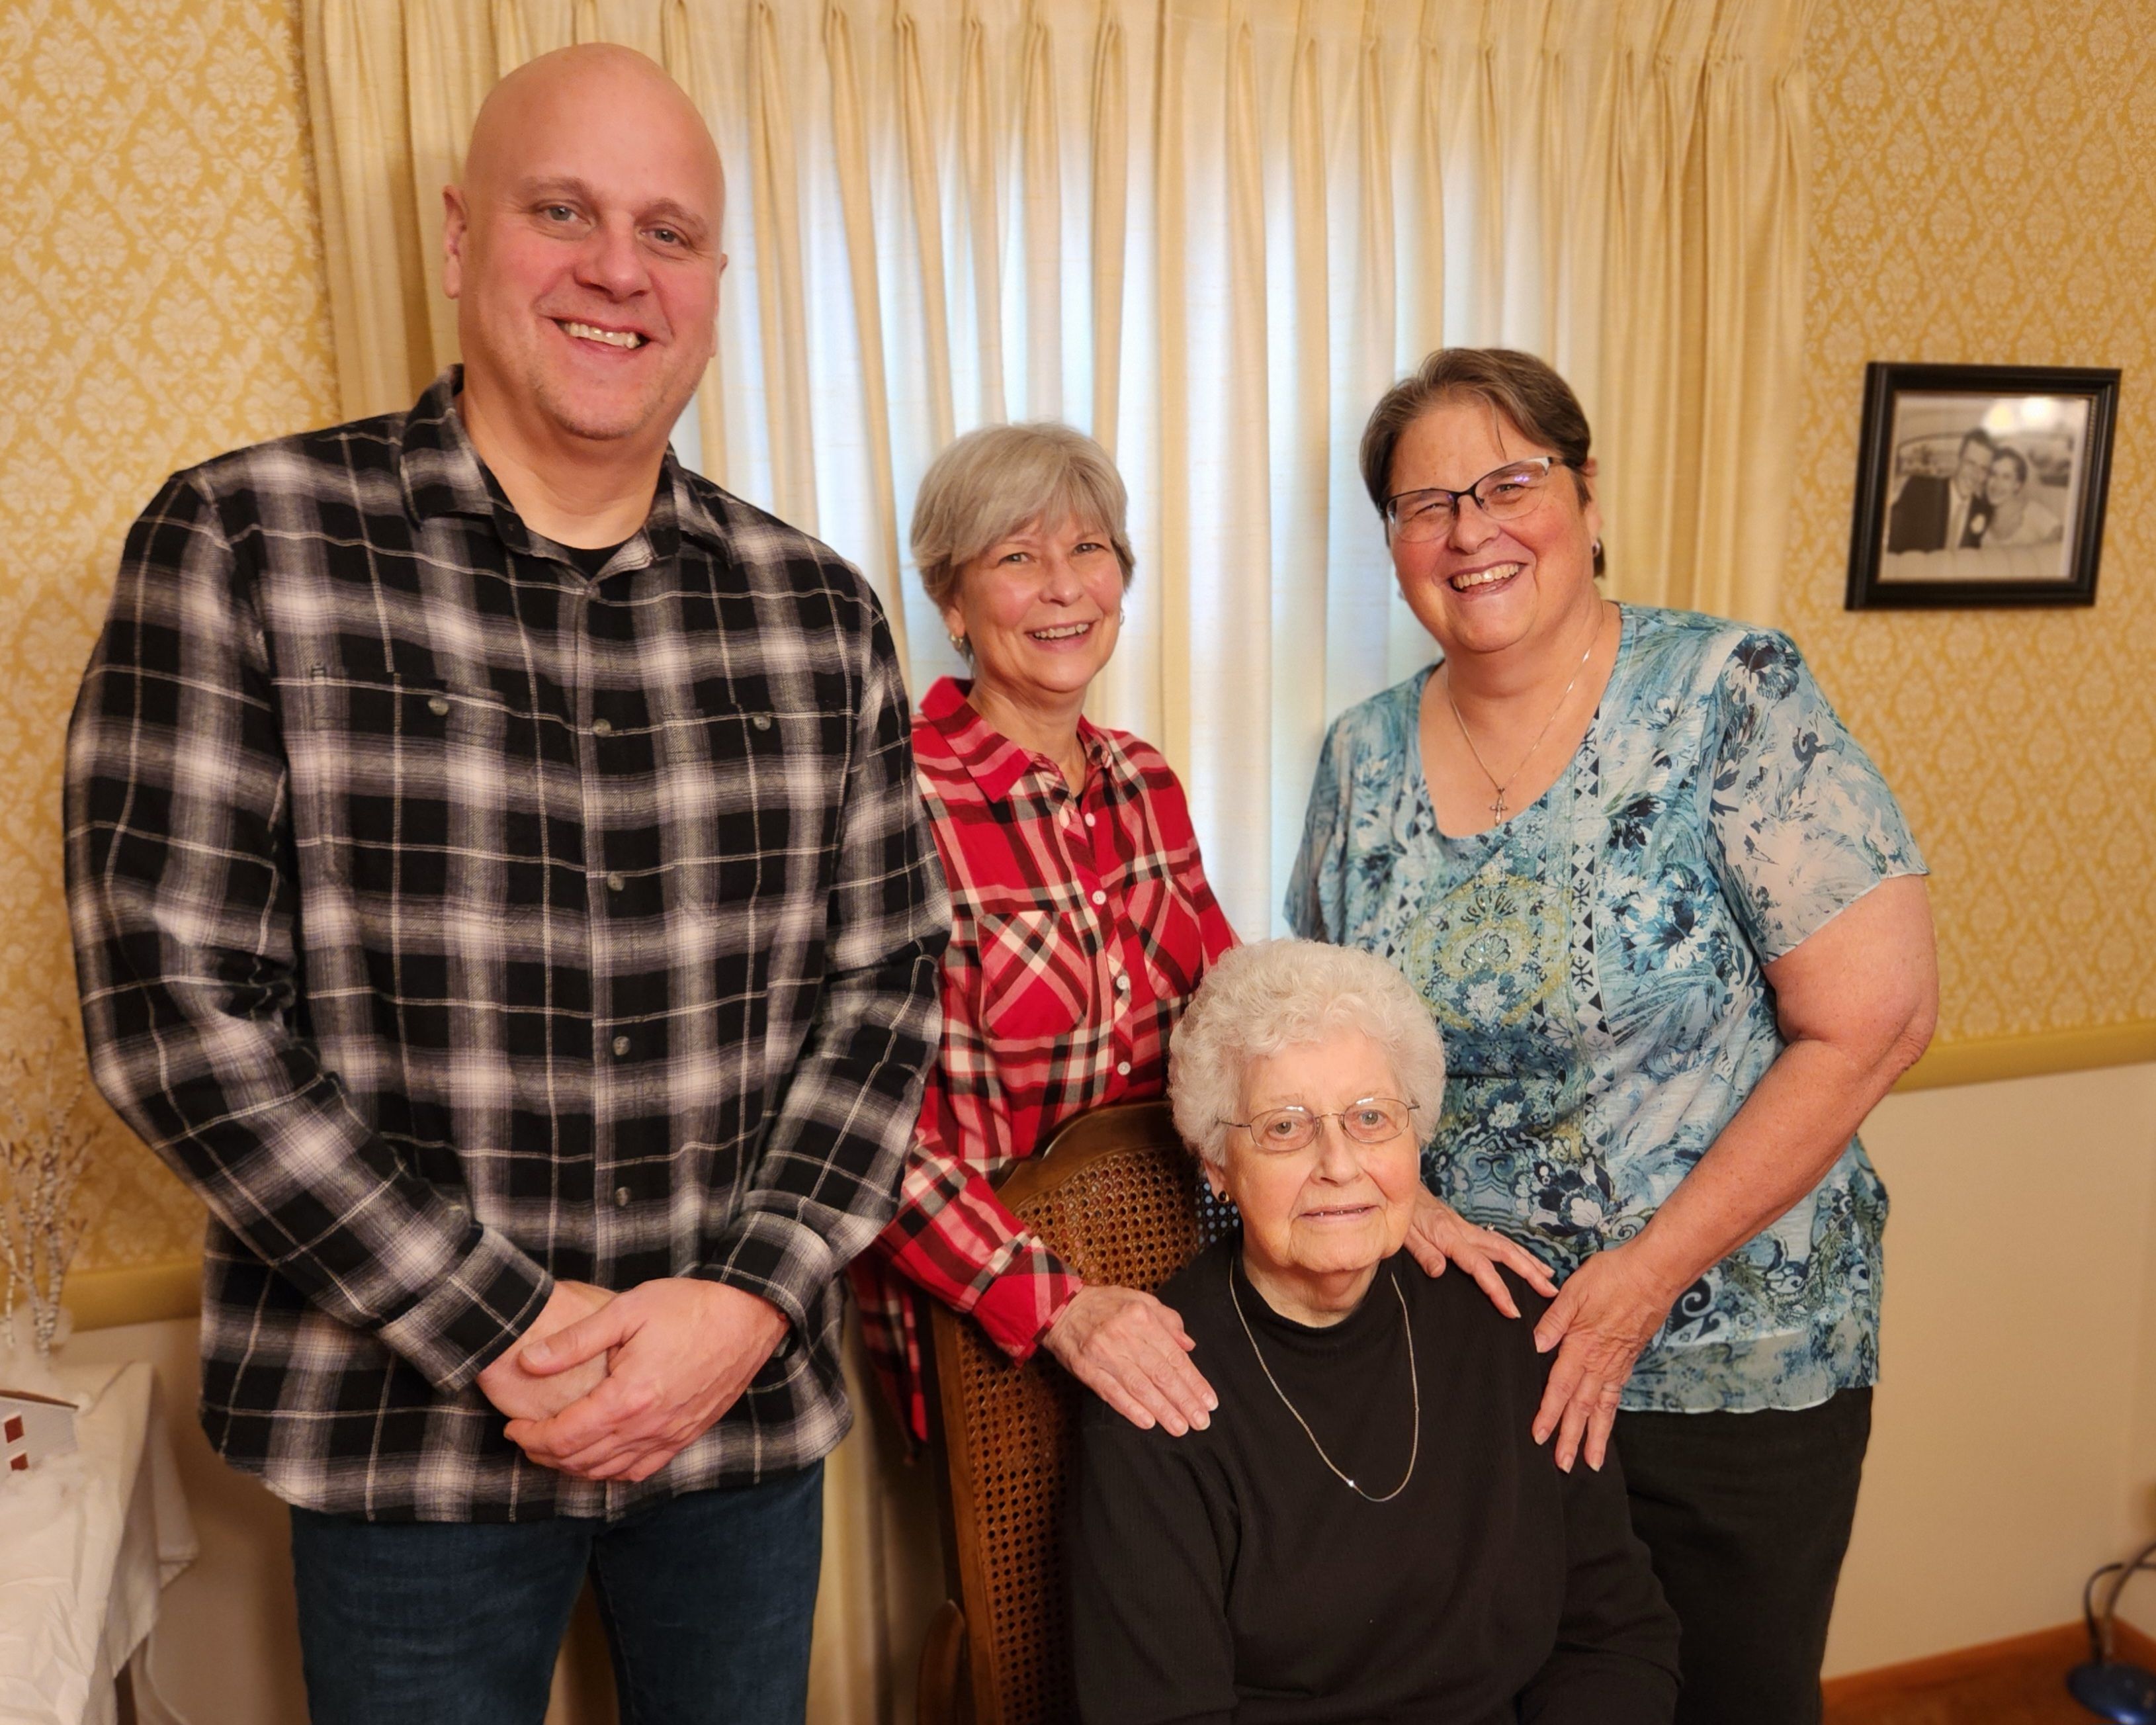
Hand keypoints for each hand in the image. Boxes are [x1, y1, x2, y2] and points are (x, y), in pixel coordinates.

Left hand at [502, 1278, 788, 1481]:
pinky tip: (597, 1460)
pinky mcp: (686, 1436)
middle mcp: (649, 1427)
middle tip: (524, 1438)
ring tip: (552, 1448)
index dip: (530, 1437)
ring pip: (608, 1471)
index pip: (564, 1436)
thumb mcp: (626, 1310)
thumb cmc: (689, 1307)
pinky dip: (610, 1473)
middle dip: (544, 1454)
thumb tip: (528, 1362)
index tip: (512, 1427)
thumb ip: (574, 1341)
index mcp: (629, 1397)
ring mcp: (670, 1436)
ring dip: (572, 1467)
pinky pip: (640, 1471)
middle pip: (581, 1460)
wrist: (748, 1315)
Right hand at [1041, 1285, 1217, 1435]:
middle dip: (1184, 1400)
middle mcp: (1124, 1335)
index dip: (1193, 1380)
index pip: (1173, 1355)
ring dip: (1162, 1410)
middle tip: (1201, 1422)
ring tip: (1180, 1427)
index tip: (1209, 1401)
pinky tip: (1148, 1422)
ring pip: (1139, 1386)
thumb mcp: (1140, 1300)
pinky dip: (1130, 1408)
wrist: (1060, 1307)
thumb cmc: (1105, 1304)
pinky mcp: (1086, 1369)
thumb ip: (1168, 1321)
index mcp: (1141, 1316)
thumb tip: (1189, 1346)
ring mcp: (1103, 1354)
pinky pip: (1111, 1392)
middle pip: (1160, 1373)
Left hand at [1401, 1189, 1558, 1316]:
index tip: (1512, 1310)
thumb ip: (1423, 1253)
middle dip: (1530, 1273)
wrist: (1401, 1189)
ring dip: (1529, 1261)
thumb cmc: (1403, 1216)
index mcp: (1450, 1238)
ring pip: (1506, 1245)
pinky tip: (1526, 1259)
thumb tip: (1439, 1271)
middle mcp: (1466, 1233)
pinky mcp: (1468, 1228)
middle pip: (1505, 1253)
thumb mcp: (1405, 1236)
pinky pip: (1498, 1241)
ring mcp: (1469, 1229)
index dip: (1498, 1290)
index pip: (1480, 1267)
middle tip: (1550, 1291)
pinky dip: (1517, 1251)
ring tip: (1549, 1277)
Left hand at [1530, 1243, 1680, 1473]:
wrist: (1654, 1273)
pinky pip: (1617, 1396)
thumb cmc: (1612, 1276)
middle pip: (1582, 1408)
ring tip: (1590, 1463)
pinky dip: (1610, 1416)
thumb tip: (1534, 1345)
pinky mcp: (1628, 1360)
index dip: (1548, 1413)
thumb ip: (1553, 1321)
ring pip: (1602, 1408)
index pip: (1560, 1387)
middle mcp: (1599, 1362)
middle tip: (1562, 1466)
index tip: (1538, 1437)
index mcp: (1581, 1346)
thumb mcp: (1574, 1292)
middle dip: (1571, 1438)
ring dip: (1595, 1437)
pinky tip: (1605, 1427)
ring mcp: (1616, 1364)